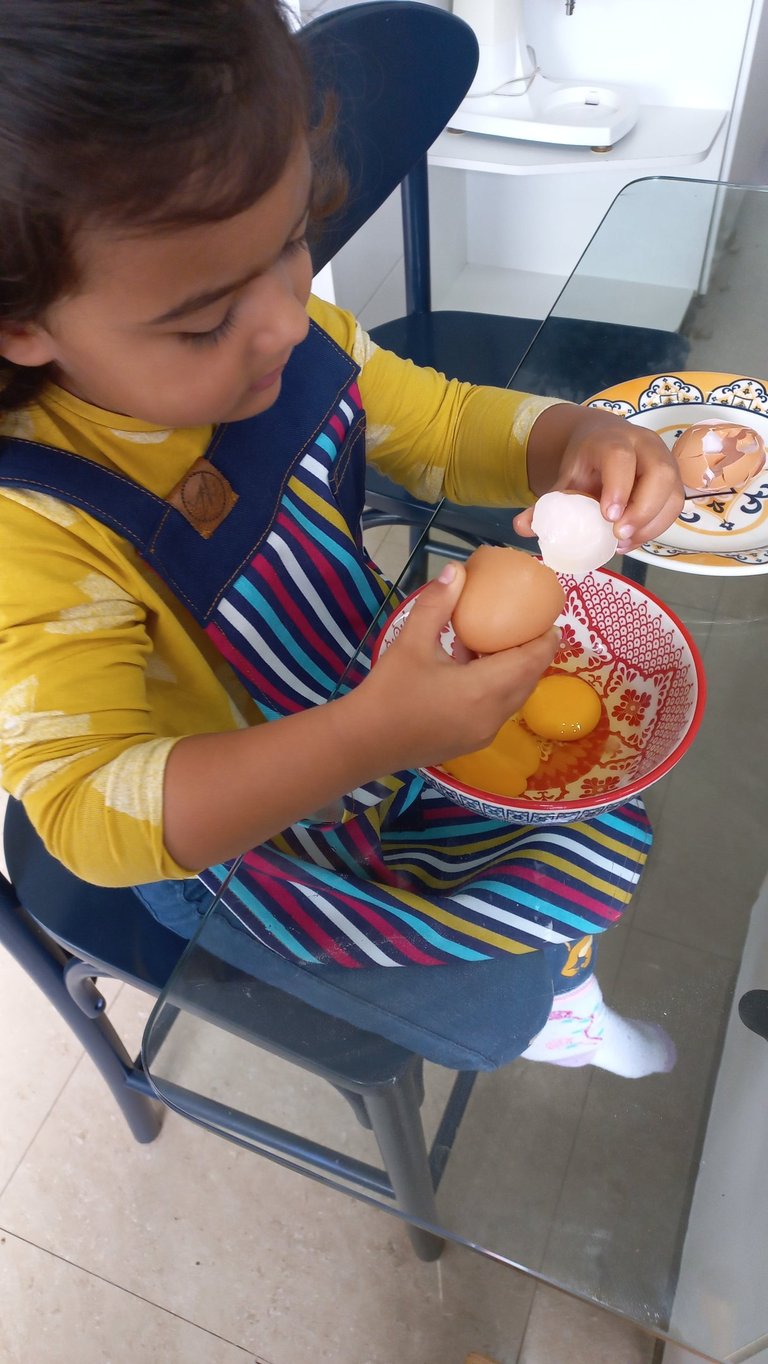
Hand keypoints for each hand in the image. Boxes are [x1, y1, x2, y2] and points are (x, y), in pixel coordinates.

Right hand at [357, 562, 558, 770]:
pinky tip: (469, 668)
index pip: (531, 663)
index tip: (552, 621)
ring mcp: (483, 733)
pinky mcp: (470, 742)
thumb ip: (437, 605)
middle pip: (527, 681)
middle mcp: (492, 716)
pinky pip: (496, 710)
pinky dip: (495, 688)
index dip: (546, 642)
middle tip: (530, 628)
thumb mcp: (411, 642)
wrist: (363, 743)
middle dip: (533, 655)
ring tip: (499, 644)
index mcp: (484, 690)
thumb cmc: (389, 691)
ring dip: (513, 672)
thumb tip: (456, 570)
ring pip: (513, 698)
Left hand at [514, 404, 684, 551]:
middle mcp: (644, 445)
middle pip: (659, 473)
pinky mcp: (674, 481)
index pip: (620, 457)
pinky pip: (675, 506)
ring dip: (651, 523)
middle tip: (618, 535)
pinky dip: (655, 528)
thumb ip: (546, 503)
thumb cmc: (584, 464)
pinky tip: (631, 541)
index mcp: (612, 440)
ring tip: (622, 543)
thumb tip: (522, 527)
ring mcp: (664, 461)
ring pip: (672, 492)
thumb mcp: (565, 479)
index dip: (618, 487)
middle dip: (642, 509)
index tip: (608, 517)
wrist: (604, 442)